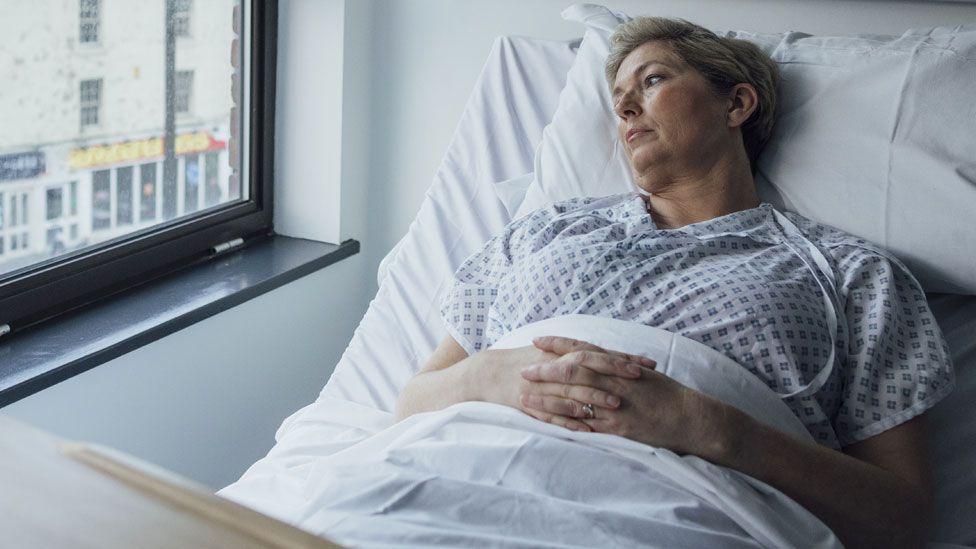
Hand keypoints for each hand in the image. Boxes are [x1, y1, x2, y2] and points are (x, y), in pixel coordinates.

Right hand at [473, 343, 647, 431]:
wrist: (488, 374)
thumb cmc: (525, 363)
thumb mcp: (551, 353)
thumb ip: (578, 355)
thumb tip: (611, 358)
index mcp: (561, 353)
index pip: (597, 353)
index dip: (622, 358)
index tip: (646, 363)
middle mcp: (553, 367)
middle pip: (587, 366)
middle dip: (613, 370)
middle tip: (638, 377)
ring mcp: (542, 387)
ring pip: (571, 391)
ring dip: (594, 397)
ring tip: (617, 405)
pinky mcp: (531, 405)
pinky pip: (552, 415)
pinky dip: (569, 422)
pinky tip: (587, 430)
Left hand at [521, 336, 730, 457]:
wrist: (689, 416)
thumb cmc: (666, 393)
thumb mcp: (641, 371)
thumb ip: (617, 364)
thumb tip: (596, 357)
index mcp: (618, 365)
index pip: (583, 349)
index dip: (558, 344)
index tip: (537, 340)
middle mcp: (614, 381)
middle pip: (573, 371)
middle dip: (546, 370)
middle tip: (523, 369)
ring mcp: (615, 404)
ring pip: (574, 399)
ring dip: (547, 398)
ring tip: (525, 398)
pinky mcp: (617, 427)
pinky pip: (586, 425)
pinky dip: (565, 424)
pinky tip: (547, 424)